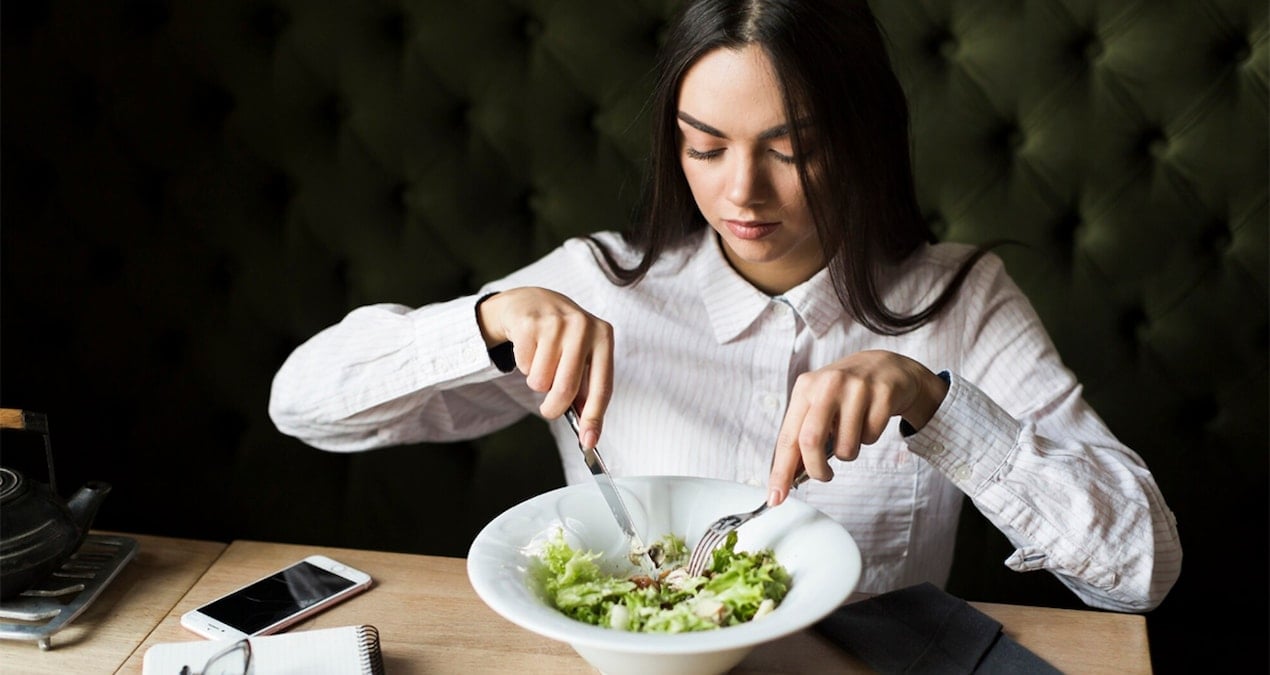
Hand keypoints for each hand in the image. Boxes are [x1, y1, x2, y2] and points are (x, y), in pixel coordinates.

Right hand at [476, 288, 612, 447]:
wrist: (531, 302)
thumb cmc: (561, 338)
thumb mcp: (582, 355)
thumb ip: (587, 389)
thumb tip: (588, 432)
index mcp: (603, 336)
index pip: (602, 387)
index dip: (594, 418)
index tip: (588, 442)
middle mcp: (583, 326)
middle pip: (566, 388)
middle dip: (554, 407)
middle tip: (548, 410)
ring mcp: (555, 322)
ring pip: (540, 380)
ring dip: (536, 380)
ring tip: (541, 362)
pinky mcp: (529, 323)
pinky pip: (523, 366)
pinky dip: (524, 365)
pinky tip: (530, 348)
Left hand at [766, 350, 947, 505]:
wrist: (885, 366)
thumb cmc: (844, 393)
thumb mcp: (818, 404)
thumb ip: (802, 435)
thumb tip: (788, 476)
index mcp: (805, 388)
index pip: (787, 437)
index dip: (780, 471)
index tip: (776, 497)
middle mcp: (828, 384)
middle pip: (811, 441)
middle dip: (816, 470)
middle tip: (824, 476)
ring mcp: (857, 388)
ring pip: (846, 446)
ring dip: (848, 453)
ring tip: (852, 434)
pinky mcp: (883, 395)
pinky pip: (871, 438)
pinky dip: (869, 439)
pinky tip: (869, 420)